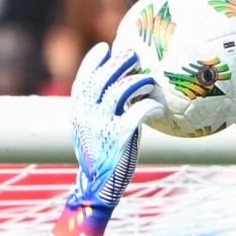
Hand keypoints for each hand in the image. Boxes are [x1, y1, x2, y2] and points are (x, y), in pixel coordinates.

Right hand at [59, 42, 160, 235]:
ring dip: (138, 81)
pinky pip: (138, 110)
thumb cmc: (100, 159)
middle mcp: (87, 114)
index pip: (83, 79)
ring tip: (149, 79)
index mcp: (78, 112)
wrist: (97, 187)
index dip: (93, 61)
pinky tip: (157, 106)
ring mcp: (102, 123)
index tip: (104, 47)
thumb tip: (119, 90)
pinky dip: (150, 105)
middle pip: (103, 78)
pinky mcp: (120, 135)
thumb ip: (99, 112)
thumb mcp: (91, 132)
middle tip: (134, 55)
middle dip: (119, 63)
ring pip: (121, 90)